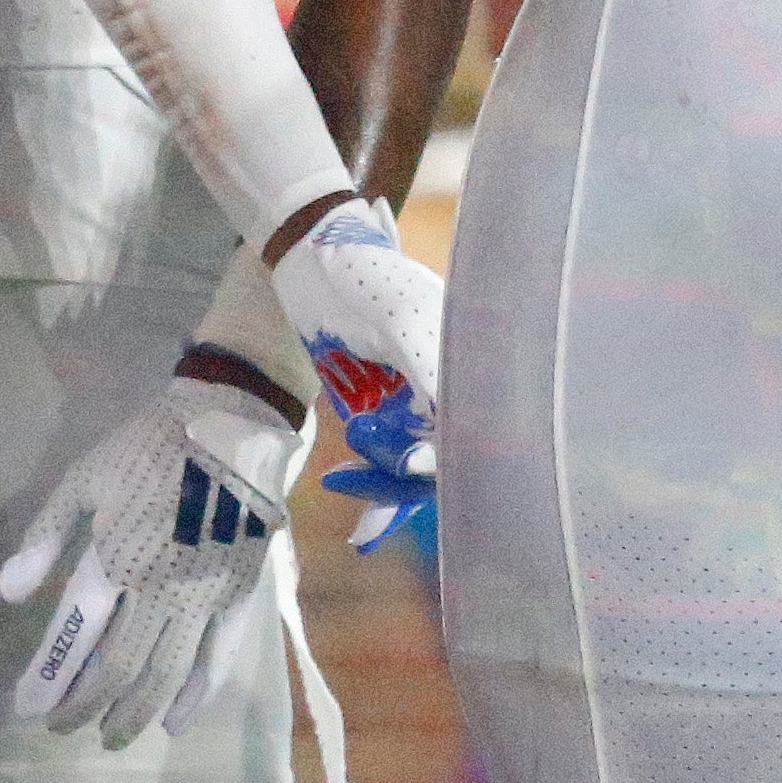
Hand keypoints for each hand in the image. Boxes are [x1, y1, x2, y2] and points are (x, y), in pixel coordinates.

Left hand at [0, 371, 305, 746]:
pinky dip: (197, 697)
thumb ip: (46, 536)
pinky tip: (175, 722)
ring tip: (111, 737)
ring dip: (135, 713)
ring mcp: (204, 595)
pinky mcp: (239, 594)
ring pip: (166, 674)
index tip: (31, 710)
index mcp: (115, 556)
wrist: (230, 424)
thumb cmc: (147, 449)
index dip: (51, 679)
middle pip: (118, 667)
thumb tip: (10, 593)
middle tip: (63, 728)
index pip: (75, 637)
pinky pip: (218, 658)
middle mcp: (159, 587)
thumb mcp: (84, 478)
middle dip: (85, 705)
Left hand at [270, 197, 441, 556]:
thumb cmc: (358, 273)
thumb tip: (444, 442)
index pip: (474, 420)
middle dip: (403, 476)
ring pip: (414, 463)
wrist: (307, 253)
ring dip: (382, 483)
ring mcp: (415, 394)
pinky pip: (388, 457)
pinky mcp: (383, 404)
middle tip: (352, 476)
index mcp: (466, 352)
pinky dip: (376, 487)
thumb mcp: (397, 320)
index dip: (446, 452)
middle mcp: (448, 378)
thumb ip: (428, 375)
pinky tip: (362, 529)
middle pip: (444, 450)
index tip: (409, 469)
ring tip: (340, 479)